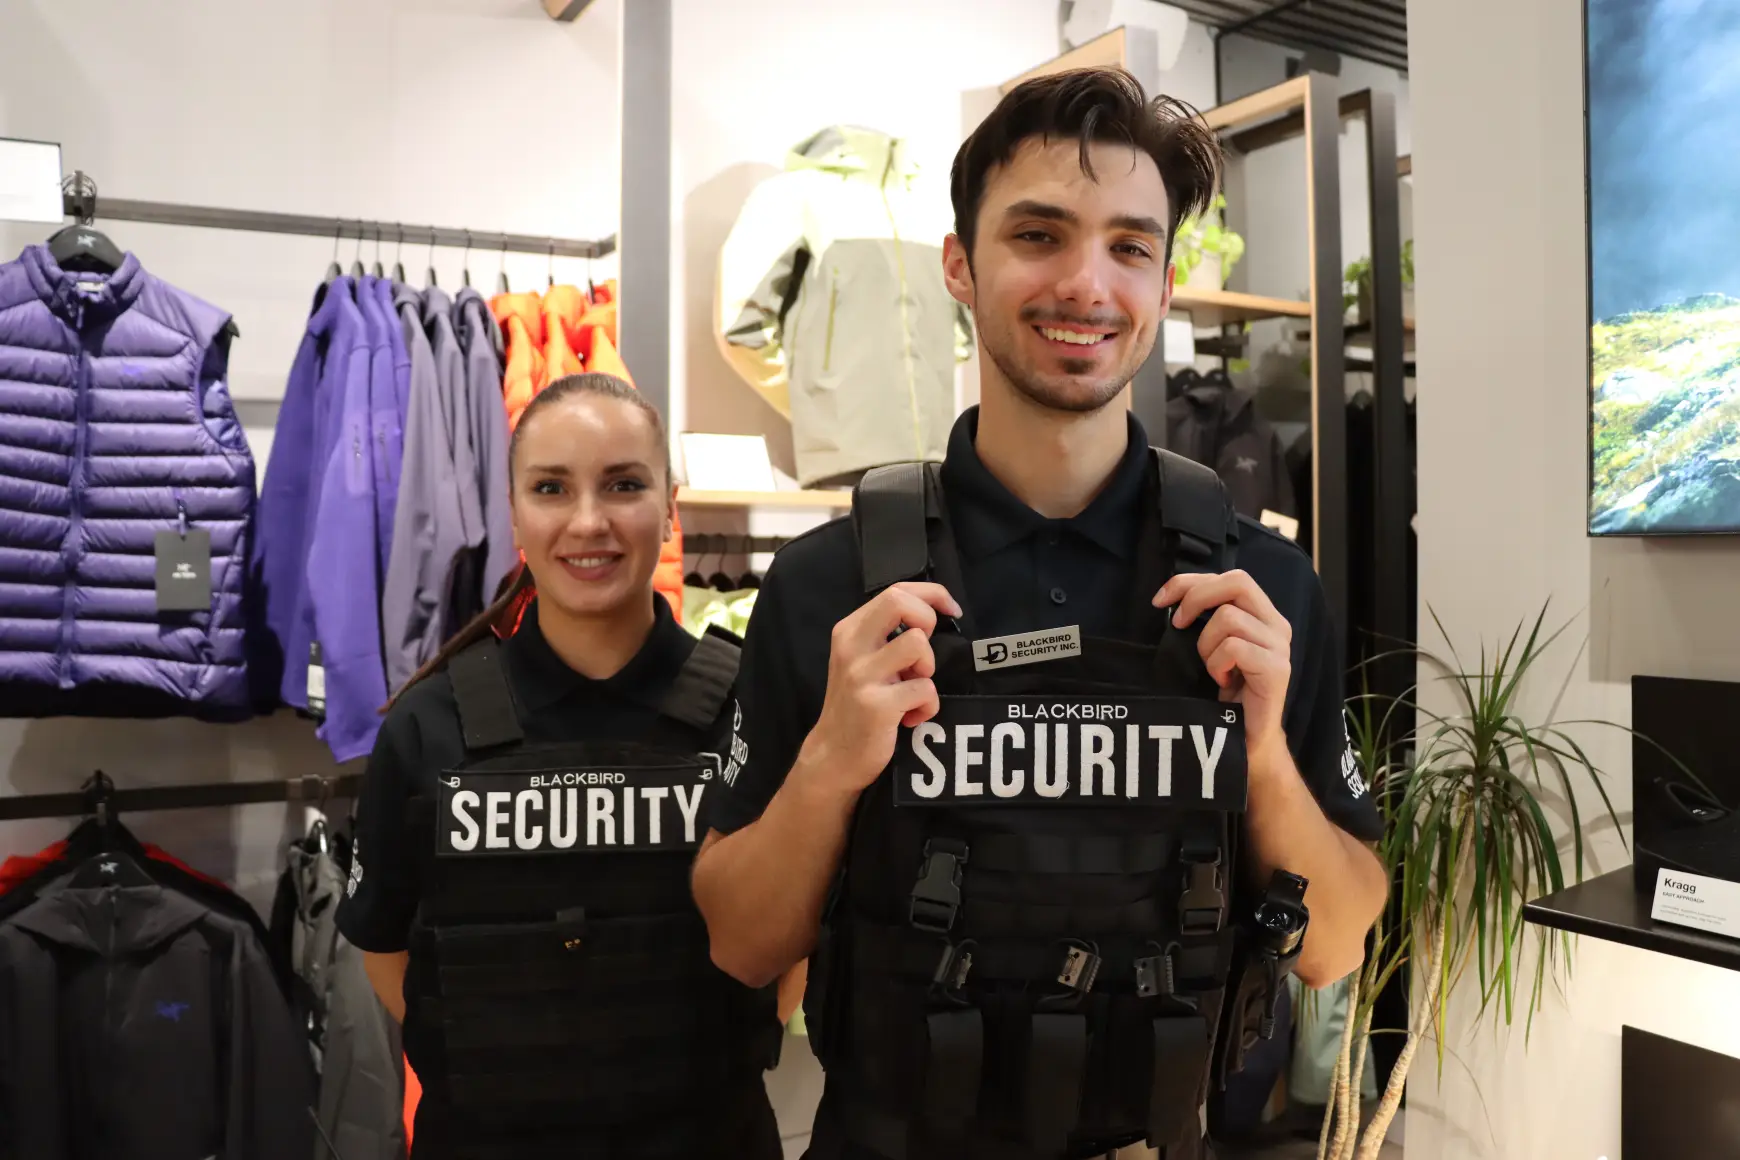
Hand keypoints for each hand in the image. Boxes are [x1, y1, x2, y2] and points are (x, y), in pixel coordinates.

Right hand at [804, 582, 961, 793]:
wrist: (833, 756)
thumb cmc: (856, 705)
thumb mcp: (862, 660)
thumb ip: (886, 636)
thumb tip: (930, 614)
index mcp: (849, 630)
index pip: (895, 591)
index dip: (932, 595)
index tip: (950, 610)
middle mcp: (851, 647)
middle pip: (899, 602)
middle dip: (927, 619)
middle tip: (923, 651)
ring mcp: (861, 676)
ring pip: (917, 644)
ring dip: (927, 667)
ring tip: (914, 686)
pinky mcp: (876, 705)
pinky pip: (925, 690)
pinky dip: (928, 706)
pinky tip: (911, 717)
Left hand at [1154, 570, 1291, 757]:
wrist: (1247, 738)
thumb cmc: (1226, 693)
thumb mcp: (1212, 647)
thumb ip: (1206, 618)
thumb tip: (1171, 597)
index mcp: (1263, 615)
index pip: (1230, 577)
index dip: (1190, 581)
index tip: (1160, 599)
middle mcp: (1276, 625)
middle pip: (1237, 582)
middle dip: (1197, 597)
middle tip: (1178, 624)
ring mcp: (1280, 646)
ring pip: (1228, 618)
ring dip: (1207, 644)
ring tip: (1212, 668)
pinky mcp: (1276, 669)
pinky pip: (1233, 647)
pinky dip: (1216, 664)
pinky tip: (1222, 681)